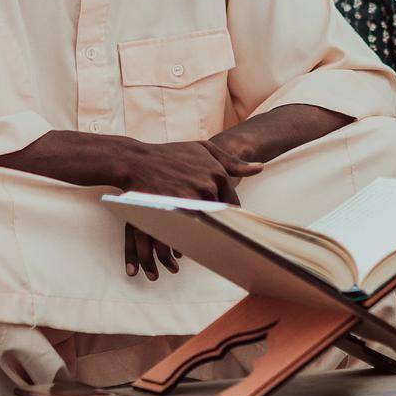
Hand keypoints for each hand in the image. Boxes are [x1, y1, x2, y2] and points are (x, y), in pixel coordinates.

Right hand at [120, 140, 262, 280]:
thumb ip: (232, 161)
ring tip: (194, 242)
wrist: (136, 160)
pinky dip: (186, 238)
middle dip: (216, 227)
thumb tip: (259, 168)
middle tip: (213, 237)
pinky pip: (187, 229)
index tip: (228, 227)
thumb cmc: (171, 154)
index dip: (229, 217)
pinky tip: (180, 246)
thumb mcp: (203, 149)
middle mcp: (207, 185)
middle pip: (219, 217)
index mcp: (217, 172)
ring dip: (201, 235)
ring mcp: (191, 197)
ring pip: (205, 226)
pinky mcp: (174, 208)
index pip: (232, 204)